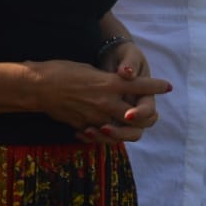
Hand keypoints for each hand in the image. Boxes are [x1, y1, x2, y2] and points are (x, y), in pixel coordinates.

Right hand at [30, 58, 168, 143]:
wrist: (38, 87)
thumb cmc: (63, 71)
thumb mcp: (90, 70)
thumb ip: (107, 81)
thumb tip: (117, 85)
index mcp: (110, 84)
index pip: (141, 86)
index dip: (156, 86)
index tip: (167, 86)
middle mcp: (106, 102)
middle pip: (138, 116)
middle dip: (147, 115)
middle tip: (147, 111)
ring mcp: (96, 117)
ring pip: (121, 131)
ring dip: (127, 128)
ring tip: (126, 123)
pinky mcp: (84, 127)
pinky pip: (100, 135)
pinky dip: (104, 133)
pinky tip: (102, 128)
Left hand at [97, 40, 167, 141]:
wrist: (109, 56)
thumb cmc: (122, 55)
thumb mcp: (128, 53)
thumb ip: (129, 62)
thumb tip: (128, 73)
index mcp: (145, 96)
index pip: (149, 111)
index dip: (140, 114)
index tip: (128, 114)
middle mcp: (134, 110)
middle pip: (135, 131)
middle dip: (120, 132)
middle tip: (104, 128)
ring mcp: (120, 117)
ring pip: (117, 138)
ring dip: (104, 137)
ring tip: (88, 130)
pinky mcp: (106, 120)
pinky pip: (101, 137)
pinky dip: (91, 137)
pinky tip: (80, 132)